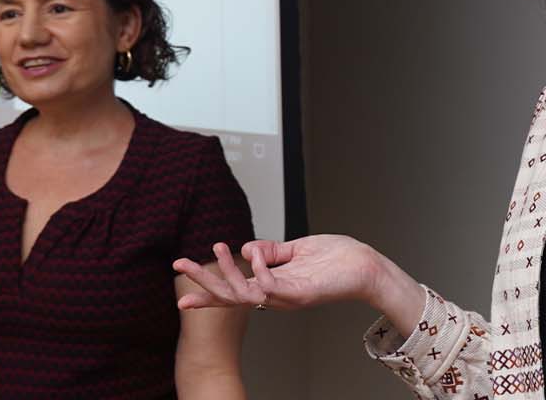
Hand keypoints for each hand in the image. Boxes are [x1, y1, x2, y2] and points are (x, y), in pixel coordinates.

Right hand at [172, 234, 391, 311]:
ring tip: (218, 248)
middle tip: (180, 263)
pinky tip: (254, 253)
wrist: (365, 266)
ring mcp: (286, 297)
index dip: (207, 291)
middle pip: (230, 296)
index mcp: (271, 286)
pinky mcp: (300, 294)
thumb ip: (270, 250)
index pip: (233, 291)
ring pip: (245, 293)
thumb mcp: (295, 250)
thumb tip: (247, 248)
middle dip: (203, 282)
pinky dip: (258, 269)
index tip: (181, 294)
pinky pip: (270, 286)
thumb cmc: (336, 259)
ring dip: (227, 271)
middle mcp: (275, 296)